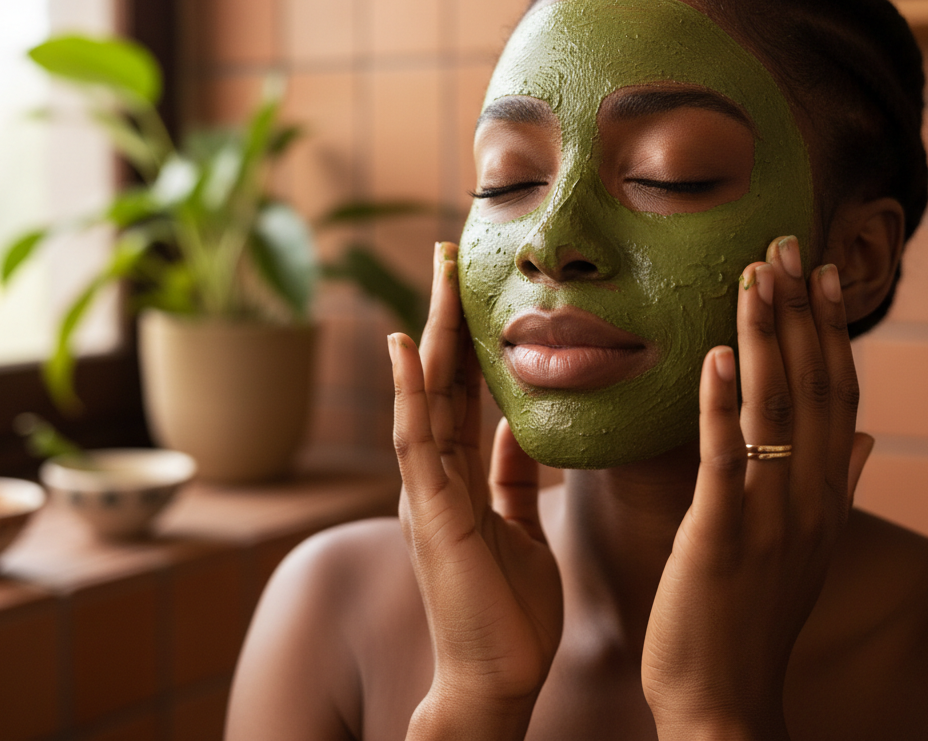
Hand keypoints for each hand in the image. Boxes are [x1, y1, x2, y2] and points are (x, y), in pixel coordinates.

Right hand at [391, 242, 563, 739]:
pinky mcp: (432, 515)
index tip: (476, 283)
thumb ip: (511, 480)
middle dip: (446, 314)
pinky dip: (410, 392)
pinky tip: (409, 346)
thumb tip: (513, 435)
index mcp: (459, 478)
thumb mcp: (518, 527)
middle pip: (439, 379)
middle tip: (449, 251)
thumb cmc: (509, 611)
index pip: (461, 391)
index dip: (468, 336)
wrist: (498, 677)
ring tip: (436, 273)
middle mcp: (436, 476)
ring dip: (430, 331)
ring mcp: (428, 493)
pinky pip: (416, 442)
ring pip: (425, 396)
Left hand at [641, 235, 873, 739]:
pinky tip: (720, 354)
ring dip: (768, 337)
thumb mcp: (809, 551)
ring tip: (755, 275)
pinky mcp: (722, 537)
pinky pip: (726, 458)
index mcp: (828, 498)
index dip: (833, 332)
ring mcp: (770, 518)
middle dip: (801, 313)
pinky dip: (725, 403)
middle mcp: (810, 500)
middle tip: (785, 244)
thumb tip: (867, 438)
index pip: (839, 397)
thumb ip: (840, 488)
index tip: (822, 272)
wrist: (725, 701)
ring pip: (776, 410)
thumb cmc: (754, 619)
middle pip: (814, 388)